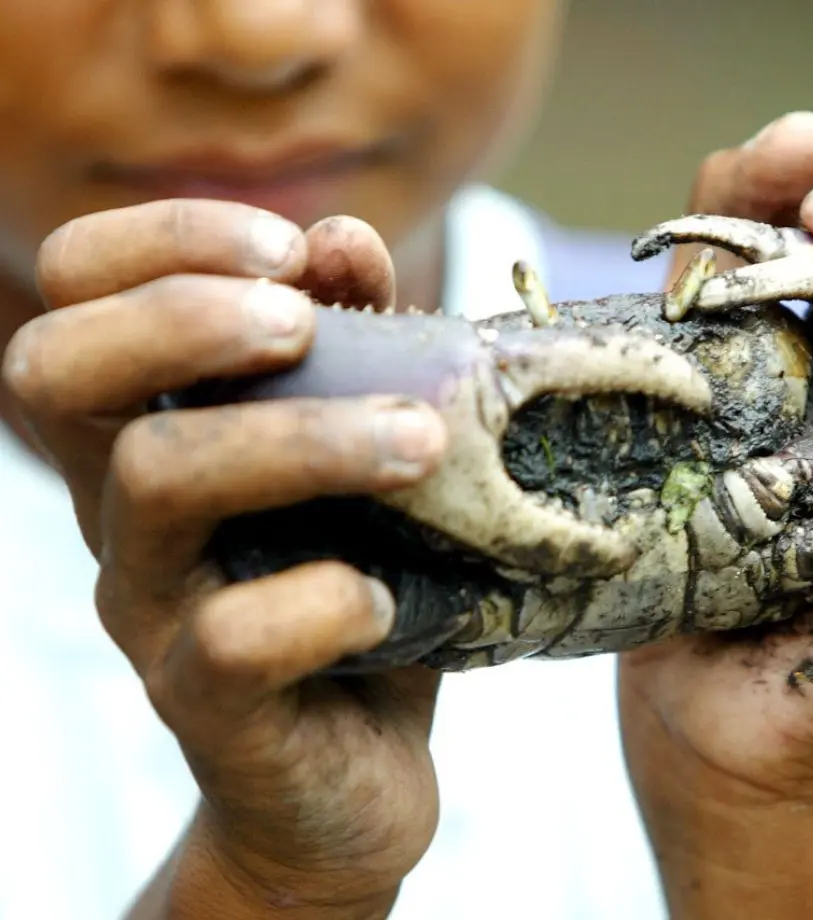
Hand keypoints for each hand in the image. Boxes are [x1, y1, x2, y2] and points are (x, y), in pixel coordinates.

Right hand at [2, 200, 447, 916]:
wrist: (351, 776)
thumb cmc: (364, 595)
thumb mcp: (370, 463)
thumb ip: (361, 347)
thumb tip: (342, 237)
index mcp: (153, 431)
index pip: (74, 291)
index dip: (165, 237)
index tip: (292, 247)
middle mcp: (124, 513)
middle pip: (57, 369)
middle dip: (185, 316)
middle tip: (306, 325)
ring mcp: (154, 608)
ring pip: (156, 480)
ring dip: (302, 438)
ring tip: (417, 441)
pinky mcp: (206, 706)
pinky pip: (230, 637)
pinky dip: (325, 600)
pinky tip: (386, 600)